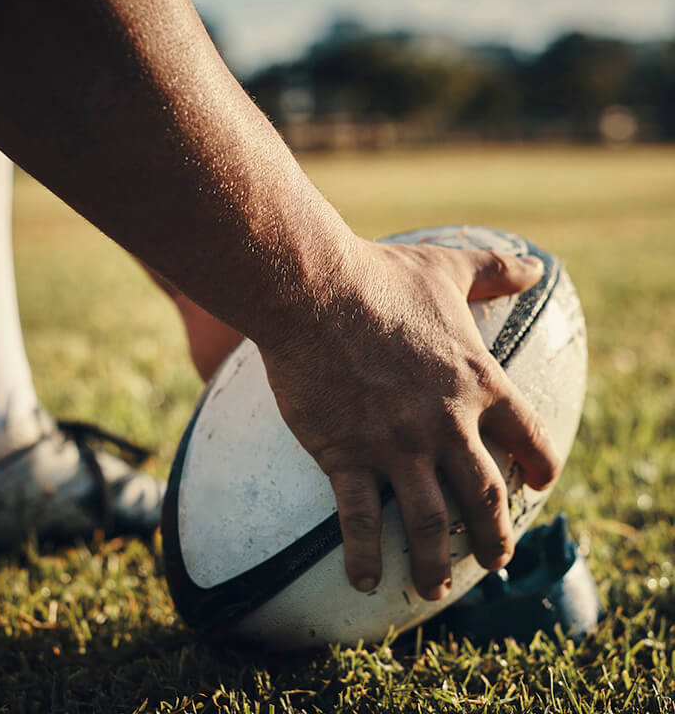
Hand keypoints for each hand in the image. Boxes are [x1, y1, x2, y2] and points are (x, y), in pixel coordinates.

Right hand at [260, 238, 560, 600]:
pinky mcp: (346, 455)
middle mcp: (445, 424)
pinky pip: (360, 521)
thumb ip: (495, 270)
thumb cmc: (381, 277)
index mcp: (477, 383)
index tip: (540, 484)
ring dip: (437, 563)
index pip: (529, 438)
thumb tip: (537, 266)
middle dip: (495, 537)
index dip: (541, 466)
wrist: (313, 290)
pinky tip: (367, 581)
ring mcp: (396, 445)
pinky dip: (367, 557)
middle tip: (495, 560)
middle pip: (486, 498)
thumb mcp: (447, 268)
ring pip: (430, 522)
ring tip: (434, 589)